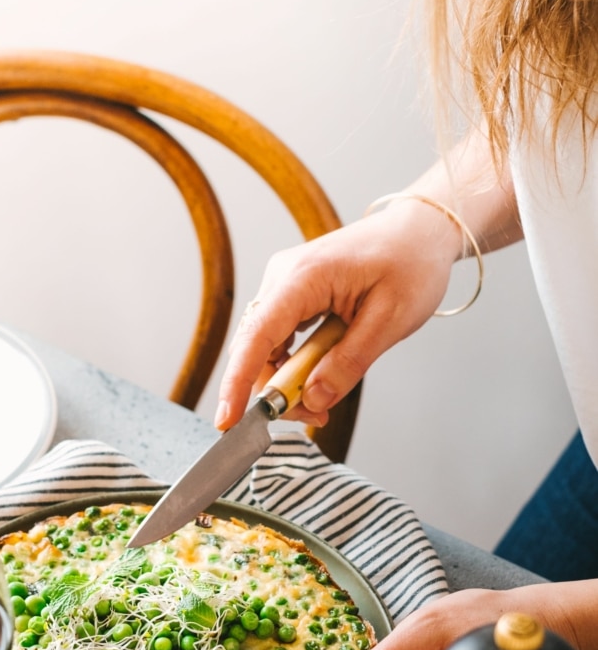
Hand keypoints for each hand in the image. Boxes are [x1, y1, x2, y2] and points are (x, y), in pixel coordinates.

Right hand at [215, 203, 459, 430]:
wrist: (420, 230)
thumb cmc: (411, 262)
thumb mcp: (390, 320)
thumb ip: (349, 362)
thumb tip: (313, 398)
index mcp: (304, 277)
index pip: (256, 336)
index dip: (237, 381)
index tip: (228, 419)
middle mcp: (283, 277)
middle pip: (254, 347)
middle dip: (273, 388)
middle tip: (314, 413)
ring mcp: (284, 284)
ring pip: (264, 347)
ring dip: (286, 378)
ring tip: (323, 396)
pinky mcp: (292, 293)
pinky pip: (278, 338)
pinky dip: (293, 363)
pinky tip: (319, 372)